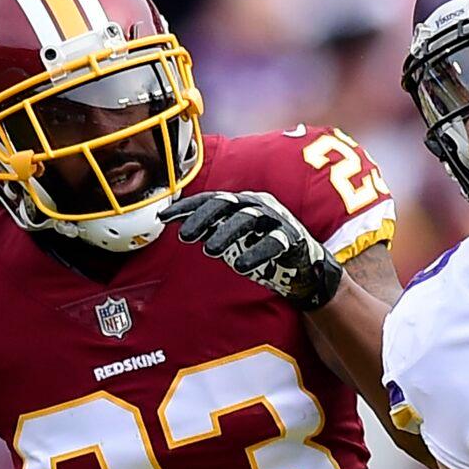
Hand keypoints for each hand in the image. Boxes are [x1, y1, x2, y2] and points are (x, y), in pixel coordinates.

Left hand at [159, 190, 342, 310]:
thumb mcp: (233, 240)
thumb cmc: (263, 250)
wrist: (304, 269)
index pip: (209, 200)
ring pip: (247, 218)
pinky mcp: (292, 238)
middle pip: (225, 204)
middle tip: (184, 237)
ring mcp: (275, 219)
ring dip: (226, 233)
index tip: (164, 218)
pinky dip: (256, 252)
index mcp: (240, 203)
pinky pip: (273, 242)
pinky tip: (241, 267)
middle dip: (203, 218)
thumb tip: (183, 229)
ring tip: (210, 252)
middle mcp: (257, 205)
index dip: (187, 207)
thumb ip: (212, 232)